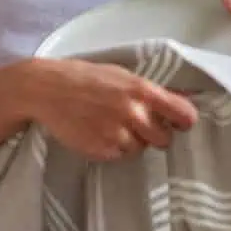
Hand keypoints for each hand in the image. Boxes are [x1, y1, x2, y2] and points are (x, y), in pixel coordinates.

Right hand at [28, 59, 197, 161]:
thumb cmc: (86, 77)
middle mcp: (133, 113)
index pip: (184, 114)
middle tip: (139, 124)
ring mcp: (116, 134)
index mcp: (142, 90)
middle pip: (165, 139)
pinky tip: (100, 132)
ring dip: (133, 141)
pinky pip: (120, 156)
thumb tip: (184, 97)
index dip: (184, 121)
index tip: (179, 123)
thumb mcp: (123, 75)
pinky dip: (114, 148)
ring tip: (112, 125)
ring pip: (141, 149)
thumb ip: (152, 90)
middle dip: (156, 133)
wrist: (46, 89)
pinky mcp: (101, 150)